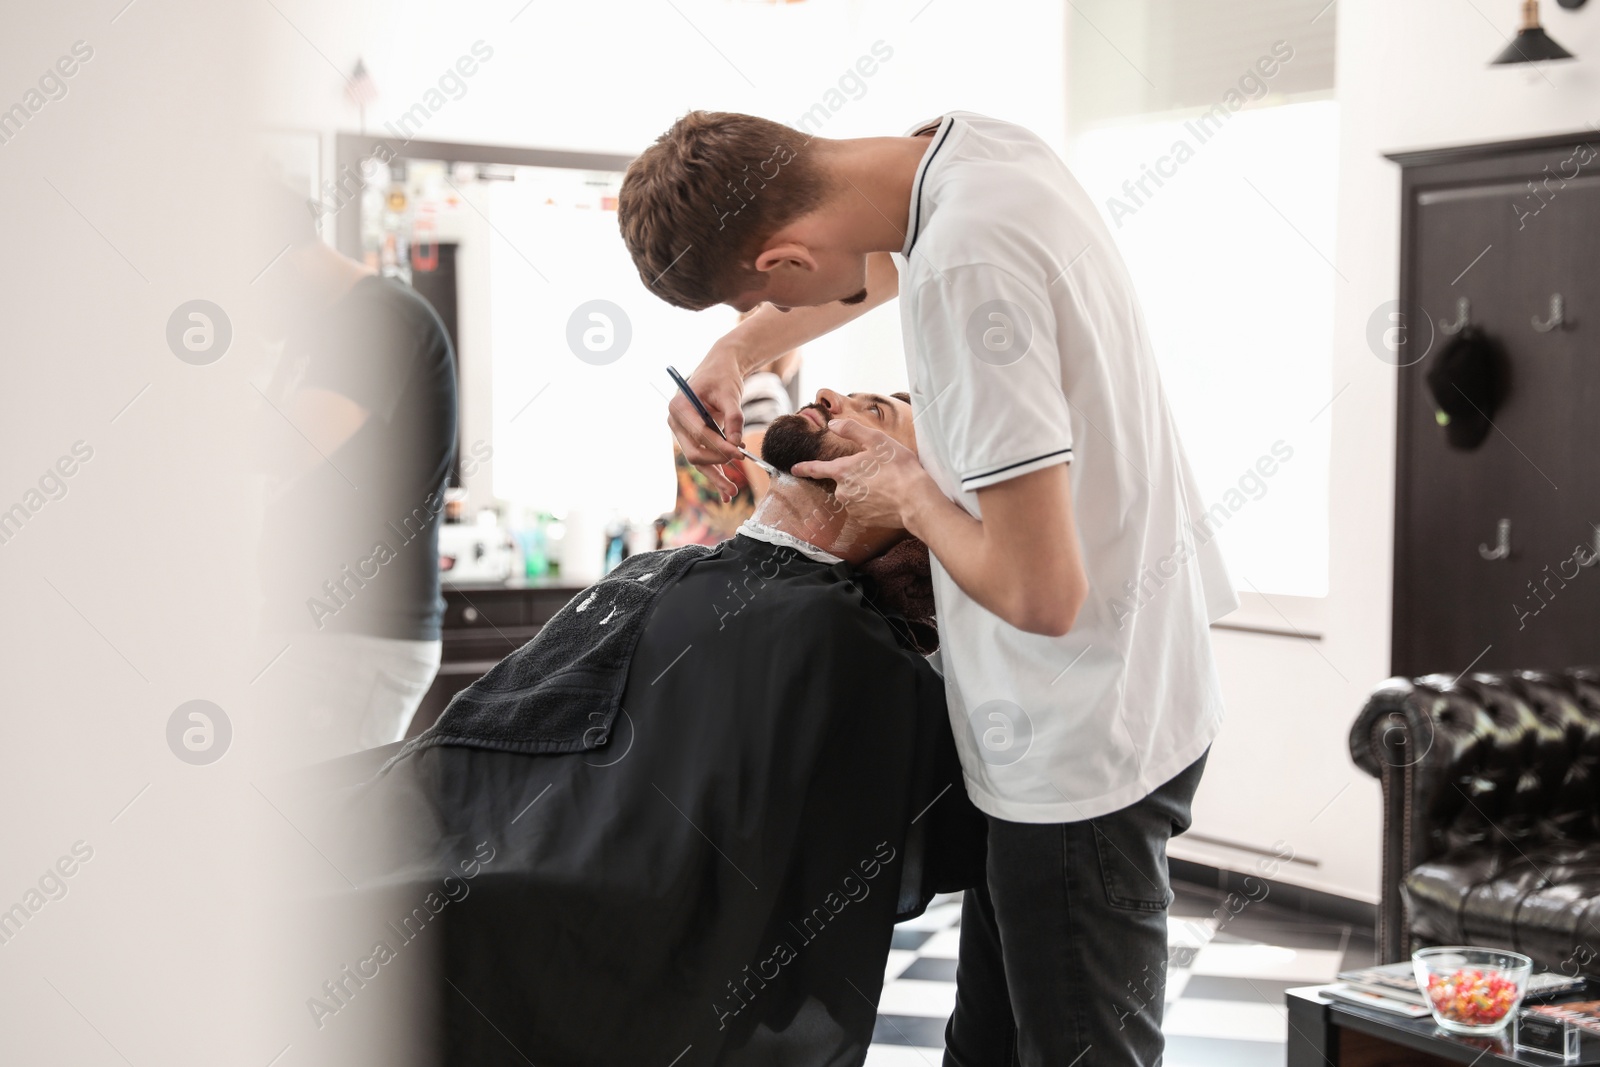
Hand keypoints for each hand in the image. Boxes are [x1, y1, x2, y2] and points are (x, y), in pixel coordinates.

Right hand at [668, 341, 746, 497]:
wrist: (719, 368)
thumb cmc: (723, 376)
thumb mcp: (731, 393)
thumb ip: (734, 419)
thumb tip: (737, 445)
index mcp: (679, 407)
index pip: (699, 434)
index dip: (719, 446)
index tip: (740, 454)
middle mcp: (676, 422)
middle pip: (694, 452)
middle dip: (715, 466)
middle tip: (738, 476)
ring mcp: (682, 432)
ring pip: (698, 460)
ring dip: (715, 477)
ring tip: (732, 494)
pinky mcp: (692, 438)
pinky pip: (703, 458)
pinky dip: (715, 472)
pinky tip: (727, 490)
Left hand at [790, 418, 938, 529]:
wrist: (916, 501)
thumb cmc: (898, 468)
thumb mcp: (877, 440)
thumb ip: (852, 430)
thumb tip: (833, 424)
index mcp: (842, 471)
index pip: (816, 469)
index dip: (804, 468)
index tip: (794, 469)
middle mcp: (843, 492)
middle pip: (842, 481)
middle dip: (855, 475)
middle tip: (879, 471)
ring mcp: (853, 508)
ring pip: (854, 494)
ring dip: (865, 489)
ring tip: (887, 484)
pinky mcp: (864, 520)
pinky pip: (864, 508)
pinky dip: (872, 502)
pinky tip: (887, 497)